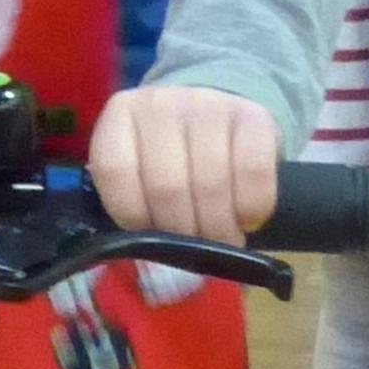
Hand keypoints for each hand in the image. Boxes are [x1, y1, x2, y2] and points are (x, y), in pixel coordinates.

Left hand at [89, 84, 280, 246]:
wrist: (218, 118)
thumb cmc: (173, 157)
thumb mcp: (141, 171)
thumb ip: (135, 203)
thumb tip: (148, 265)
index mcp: (120, 115)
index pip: (115, 172)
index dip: (133, 216)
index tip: (152, 239)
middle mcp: (159, 103)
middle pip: (166, 186)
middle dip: (182, 232)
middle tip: (196, 251)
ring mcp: (208, 104)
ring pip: (211, 183)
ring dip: (218, 228)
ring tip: (223, 241)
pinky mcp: (253, 115)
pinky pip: (253, 172)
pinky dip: (252, 208)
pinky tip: (247, 219)